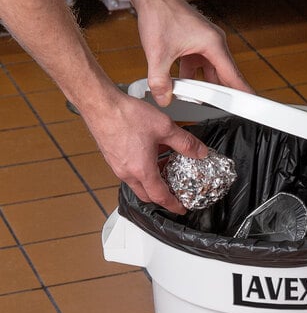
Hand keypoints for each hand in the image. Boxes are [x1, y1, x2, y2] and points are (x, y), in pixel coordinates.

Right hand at [82, 87, 205, 213]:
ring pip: (137, 184)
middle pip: (147, 195)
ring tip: (163, 170)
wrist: (99, 103)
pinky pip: (128, 173)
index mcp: (141, 171)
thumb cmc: (125, 115)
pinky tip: (148, 156)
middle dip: (161, 197)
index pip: (160, 197)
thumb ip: (185, 142)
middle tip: (173, 193)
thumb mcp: (164, 128)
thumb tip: (199, 152)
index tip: (180, 208)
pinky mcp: (111, 157)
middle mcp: (127, 173)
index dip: (173, 205)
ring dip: (151, 182)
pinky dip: (140, 171)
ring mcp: (117, 166)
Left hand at [131, 0, 252, 105]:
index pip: (233, 75)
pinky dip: (194, 78)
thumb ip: (160, 80)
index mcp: (213, 44)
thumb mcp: (157, 52)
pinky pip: (201, 67)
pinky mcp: (196, 45)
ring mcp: (206, 44)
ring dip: (204, 86)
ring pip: (212, 73)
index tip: (251, 106)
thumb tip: (164, 99)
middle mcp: (213, 43)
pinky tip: (183, 86)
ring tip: (197, 99)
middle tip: (221, 110)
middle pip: (224, 76)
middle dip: (221, 94)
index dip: (243, 93)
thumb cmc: (159, 13)